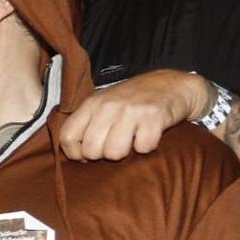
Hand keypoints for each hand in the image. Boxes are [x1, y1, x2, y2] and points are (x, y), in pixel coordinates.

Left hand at [57, 70, 205, 161]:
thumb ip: (87, 124)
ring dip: (126, 152)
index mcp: (91, 104)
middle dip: (103, 155)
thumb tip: (74, 155)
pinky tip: (148, 134)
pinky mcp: (153, 117)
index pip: (67, 137)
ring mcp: (130, 111)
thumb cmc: (133, 101)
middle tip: (116, 144)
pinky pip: (142, 148)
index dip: (76, 153)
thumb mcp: (104, 104)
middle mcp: (108, 106)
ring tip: (132, 139)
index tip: (88, 154)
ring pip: (114, 153)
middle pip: (91, 151)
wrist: (171, 85)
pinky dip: (147, 146)